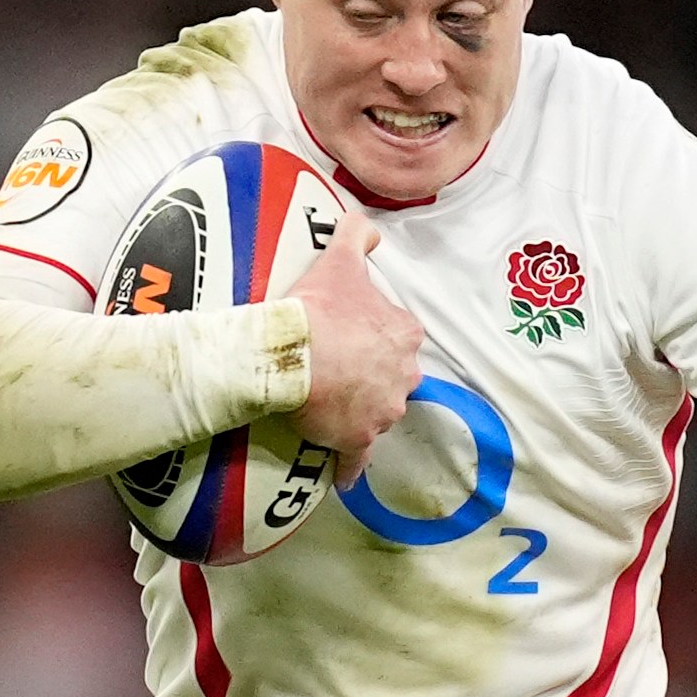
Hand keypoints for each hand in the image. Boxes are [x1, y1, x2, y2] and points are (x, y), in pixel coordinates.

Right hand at [290, 213, 427, 485]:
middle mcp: (404, 376)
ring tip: (329, 406)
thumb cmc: (318, 307)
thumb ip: (358, 235)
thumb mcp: (340, 259)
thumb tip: (368, 224)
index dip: (376, 337)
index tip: (353, 336)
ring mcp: (384, 412)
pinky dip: (350, 466)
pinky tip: (343, 473)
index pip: (400, 338)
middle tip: (339, 370)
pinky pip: (357, 459)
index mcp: (405, 335)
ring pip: (377, 414)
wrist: (290, 354)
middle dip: (372, 376)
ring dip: (359, 413)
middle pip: (392, 378)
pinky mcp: (359, 441)